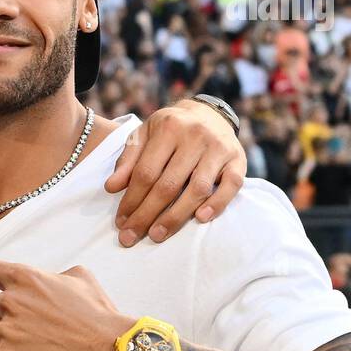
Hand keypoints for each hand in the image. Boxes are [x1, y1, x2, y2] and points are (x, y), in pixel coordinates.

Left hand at [0, 251, 133, 350]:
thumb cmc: (100, 315)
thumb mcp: (80, 279)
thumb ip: (52, 276)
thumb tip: (49, 283)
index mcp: (25, 278)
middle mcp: (9, 301)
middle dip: (17, 320)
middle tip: (50, 329)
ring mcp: (5, 331)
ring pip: (4, 337)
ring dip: (24, 343)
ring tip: (55, 347)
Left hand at [104, 98, 245, 245]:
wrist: (209, 113)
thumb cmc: (170, 130)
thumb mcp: (144, 135)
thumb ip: (128, 160)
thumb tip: (111, 188)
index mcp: (168, 128)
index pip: (146, 172)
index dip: (131, 200)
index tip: (121, 222)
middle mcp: (195, 136)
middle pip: (168, 184)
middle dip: (147, 214)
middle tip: (131, 237)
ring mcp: (219, 148)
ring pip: (197, 188)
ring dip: (176, 216)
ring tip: (157, 235)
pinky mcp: (239, 160)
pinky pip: (231, 185)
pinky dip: (217, 203)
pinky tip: (200, 219)